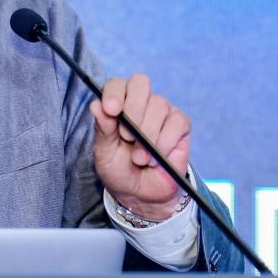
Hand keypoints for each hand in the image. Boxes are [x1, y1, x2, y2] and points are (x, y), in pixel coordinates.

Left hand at [90, 73, 190, 219]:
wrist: (141, 194)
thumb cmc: (119, 168)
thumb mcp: (104, 152)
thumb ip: (102, 128)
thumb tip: (96, 105)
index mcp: (119, 103)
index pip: (117, 84)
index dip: (114, 93)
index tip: (111, 110)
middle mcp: (141, 101)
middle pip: (141, 83)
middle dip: (133, 110)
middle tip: (127, 137)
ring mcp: (162, 110)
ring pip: (159, 105)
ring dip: (147, 136)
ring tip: (139, 158)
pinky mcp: (180, 124)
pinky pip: (176, 122)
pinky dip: (165, 143)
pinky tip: (155, 158)